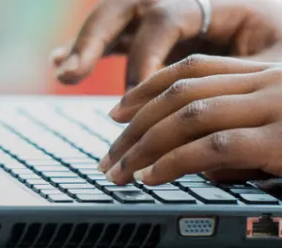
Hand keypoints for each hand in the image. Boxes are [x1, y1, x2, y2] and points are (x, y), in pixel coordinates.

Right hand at [52, 0, 281, 86]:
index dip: (144, 62)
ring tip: (63, 71)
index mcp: (220, 0)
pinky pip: (115, 37)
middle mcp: (186, 1)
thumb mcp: (276, 69)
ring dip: (84, 44)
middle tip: (72, 73)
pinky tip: (60, 62)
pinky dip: (87, 49)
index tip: (130, 105)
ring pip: (114, 18)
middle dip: (95, 41)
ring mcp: (167, 16)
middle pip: (128, 6)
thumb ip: (245, 100)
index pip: (166, 21)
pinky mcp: (155, 34)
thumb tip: (211, 160)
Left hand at [99, 55, 281, 185]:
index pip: (192, 70)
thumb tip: (202, 167)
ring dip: (144, 148)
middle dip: (134, 128)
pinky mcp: (280, 140)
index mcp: (265, 74)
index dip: (147, 90)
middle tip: (108, 157)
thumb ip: (239, 137)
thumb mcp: (279, 132)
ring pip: (189, 117)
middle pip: (180, 95)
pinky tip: (149, 178)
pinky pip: (212, 147)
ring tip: (119, 173)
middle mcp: (268, 82)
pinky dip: (173, 163)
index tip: (117, 111)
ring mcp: (276, 107)